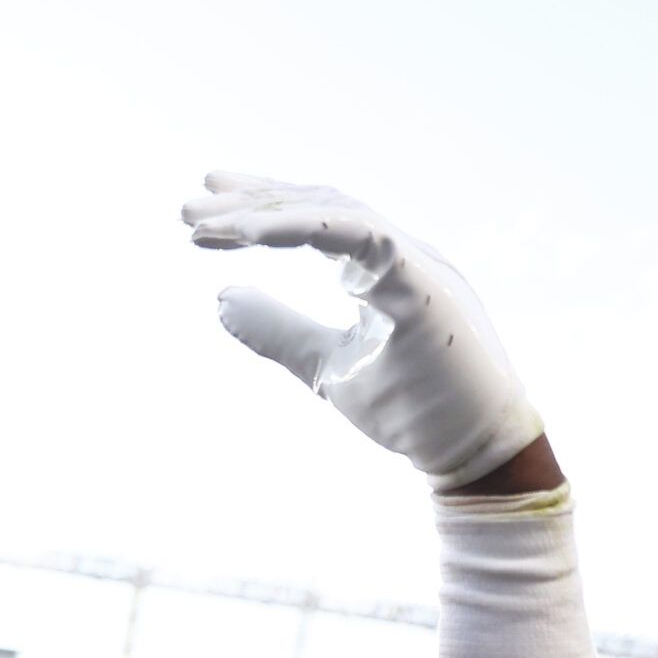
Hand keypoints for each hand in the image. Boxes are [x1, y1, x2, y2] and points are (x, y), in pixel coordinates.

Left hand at [182, 173, 541, 488]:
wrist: (471, 455)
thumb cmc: (410, 412)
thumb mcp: (324, 367)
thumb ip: (278, 331)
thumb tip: (220, 298)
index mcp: (383, 270)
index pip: (318, 219)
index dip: (262, 211)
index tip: (203, 217)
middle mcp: (401, 254)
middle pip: (319, 205)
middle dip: (252, 202)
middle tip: (186, 208)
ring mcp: (417, 263)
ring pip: (334, 211)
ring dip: (265, 212)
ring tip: (201, 221)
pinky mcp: (422, 284)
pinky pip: (359, 235)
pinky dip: (303, 227)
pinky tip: (249, 233)